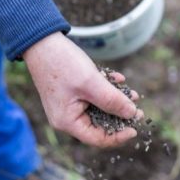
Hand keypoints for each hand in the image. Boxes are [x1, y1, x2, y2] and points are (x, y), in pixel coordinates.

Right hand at [23, 32, 143, 146]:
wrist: (42, 41)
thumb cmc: (63, 64)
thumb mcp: (92, 83)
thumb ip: (112, 100)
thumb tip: (132, 114)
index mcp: (68, 121)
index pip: (97, 138)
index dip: (119, 136)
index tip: (135, 128)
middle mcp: (67, 117)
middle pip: (99, 124)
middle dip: (120, 116)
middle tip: (138, 109)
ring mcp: (69, 105)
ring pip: (98, 109)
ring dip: (115, 100)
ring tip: (132, 94)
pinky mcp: (71, 92)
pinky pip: (93, 96)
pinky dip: (106, 89)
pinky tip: (118, 79)